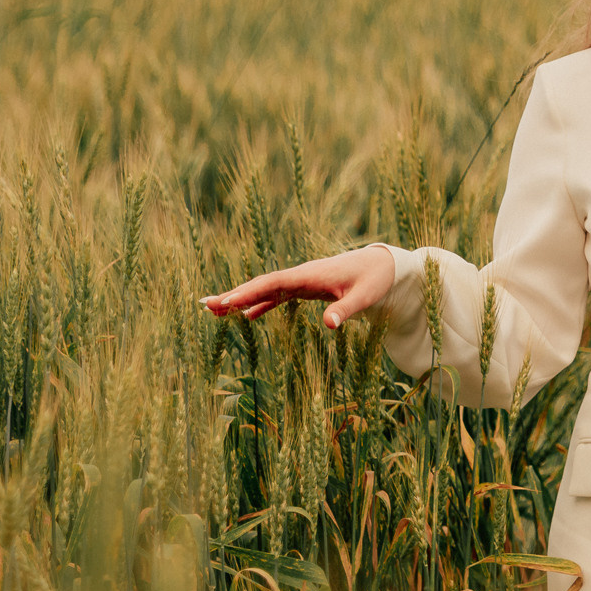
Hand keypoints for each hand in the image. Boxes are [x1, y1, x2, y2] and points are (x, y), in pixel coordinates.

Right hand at [203, 246, 395, 328]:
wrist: (385, 266)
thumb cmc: (376, 279)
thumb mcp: (364, 296)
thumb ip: (346, 309)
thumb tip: (328, 325)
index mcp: (310, 274)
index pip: (273, 283)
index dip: (249, 292)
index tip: (227, 301)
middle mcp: (301, 275)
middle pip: (262, 284)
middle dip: (235, 294)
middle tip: (205, 305)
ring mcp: (302, 281)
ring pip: (266, 289)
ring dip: (242, 299)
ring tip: (215, 311)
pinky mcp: (307, 287)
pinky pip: (279, 295)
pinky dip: (261, 304)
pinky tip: (247, 316)